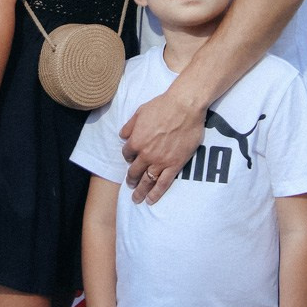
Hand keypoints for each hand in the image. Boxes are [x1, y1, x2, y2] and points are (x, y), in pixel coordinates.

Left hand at [120, 87, 204, 202]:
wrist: (184, 107)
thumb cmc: (163, 106)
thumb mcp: (140, 112)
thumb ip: (130, 125)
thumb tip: (122, 135)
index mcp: (136, 141)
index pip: (127, 154)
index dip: (128, 157)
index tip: (131, 159)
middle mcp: (145, 154)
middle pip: (134, 171)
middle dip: (131, 180)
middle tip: (130, 186)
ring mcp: (160, 161)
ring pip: (147, 181)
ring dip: (140, 191)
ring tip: (137, 198)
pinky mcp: (175, 165)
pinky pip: (163, 183)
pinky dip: (156, 193)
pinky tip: (151, 200)